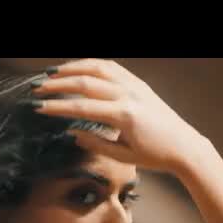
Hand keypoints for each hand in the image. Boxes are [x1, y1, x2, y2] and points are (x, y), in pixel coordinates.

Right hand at [32, 59, 207, 173]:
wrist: (184, 146)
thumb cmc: (154, 156)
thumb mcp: (123, 157)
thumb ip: (95, 143)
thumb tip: (72, 132)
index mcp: (124, 115)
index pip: (82, 107)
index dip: (57, 106)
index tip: (39, 107)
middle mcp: (128, 95)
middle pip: (86, 83)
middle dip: (58, 85)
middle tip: (38, 88)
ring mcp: (134, 86)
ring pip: (98, 68)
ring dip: (73, 68)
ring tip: (52, 74)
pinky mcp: (139, 83)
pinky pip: (111, 68)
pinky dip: (92, 65)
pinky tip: (78, 68)